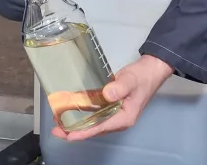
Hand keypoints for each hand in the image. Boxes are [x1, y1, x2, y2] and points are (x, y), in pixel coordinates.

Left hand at [51, 54, 174, 141]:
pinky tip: (71, 111)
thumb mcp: (131, 80)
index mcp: (124, 118)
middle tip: (56, 130)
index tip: (68, 135)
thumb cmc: (141, 77)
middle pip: (94, 129)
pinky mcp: (111, 108)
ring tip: (58, 123)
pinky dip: (83, 115)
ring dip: (77, 124)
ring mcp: (114, 115)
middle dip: (75, 131)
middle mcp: (118, 120)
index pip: (101, 127)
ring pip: (93, 123)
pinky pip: (95, 115)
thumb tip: (106, 95)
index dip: (84, 132)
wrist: (150, 70)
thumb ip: (119, 87)